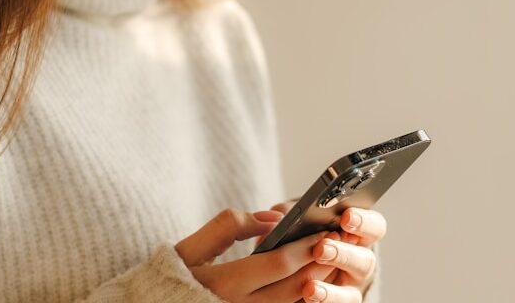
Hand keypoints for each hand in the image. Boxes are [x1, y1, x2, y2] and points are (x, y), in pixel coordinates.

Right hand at [175, 207, 340, 301]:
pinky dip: (304, 298)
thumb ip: (230, 226)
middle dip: (321, 264)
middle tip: (339, 244)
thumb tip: (273, 218)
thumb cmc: (175, 277)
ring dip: (320, 283)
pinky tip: (313, 281)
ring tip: (333, 259)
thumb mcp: (192, 247)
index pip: (277, 265)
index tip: (324, 232)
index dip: (305, 248)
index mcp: (223, 285)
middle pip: (295, 288)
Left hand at [259, 201, 386, 301]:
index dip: (363, 221)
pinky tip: (306, 297)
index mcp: (358, 235)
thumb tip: (278, 219)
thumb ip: (291, 214)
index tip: (346, 217)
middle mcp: (359, 263)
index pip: (374, 226)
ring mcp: (349, 289)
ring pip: (350, 295)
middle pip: (366, 261)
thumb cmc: (301, 233)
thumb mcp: (298, 219)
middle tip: (321, 248)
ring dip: (330, 291)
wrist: (290, 268)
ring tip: (309, 287)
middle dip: (343, 254)